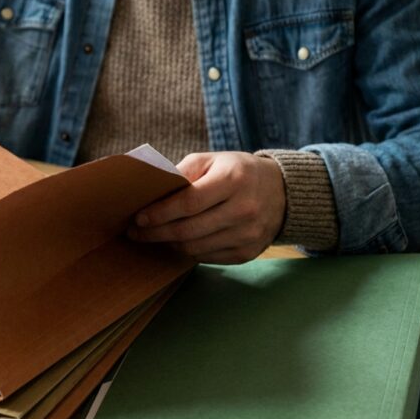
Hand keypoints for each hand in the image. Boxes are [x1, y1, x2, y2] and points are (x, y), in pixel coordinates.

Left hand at [128, 152, 285, 263]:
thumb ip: (182, 172)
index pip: (188, 203)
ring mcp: (248, 234)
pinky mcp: (248, 253)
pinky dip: (188, 251)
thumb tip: (150, 191)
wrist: (283, 192)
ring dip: (169, 244)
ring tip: (154, 236)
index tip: (138, 217)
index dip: (159, 213)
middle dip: (156, 233)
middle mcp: (244, 209)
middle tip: (136, 232)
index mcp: (233, 180)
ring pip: (195, 248)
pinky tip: (178, 242)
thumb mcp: (212, 160)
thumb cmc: (238, 172)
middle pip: (188, 230)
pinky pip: (207, 257)